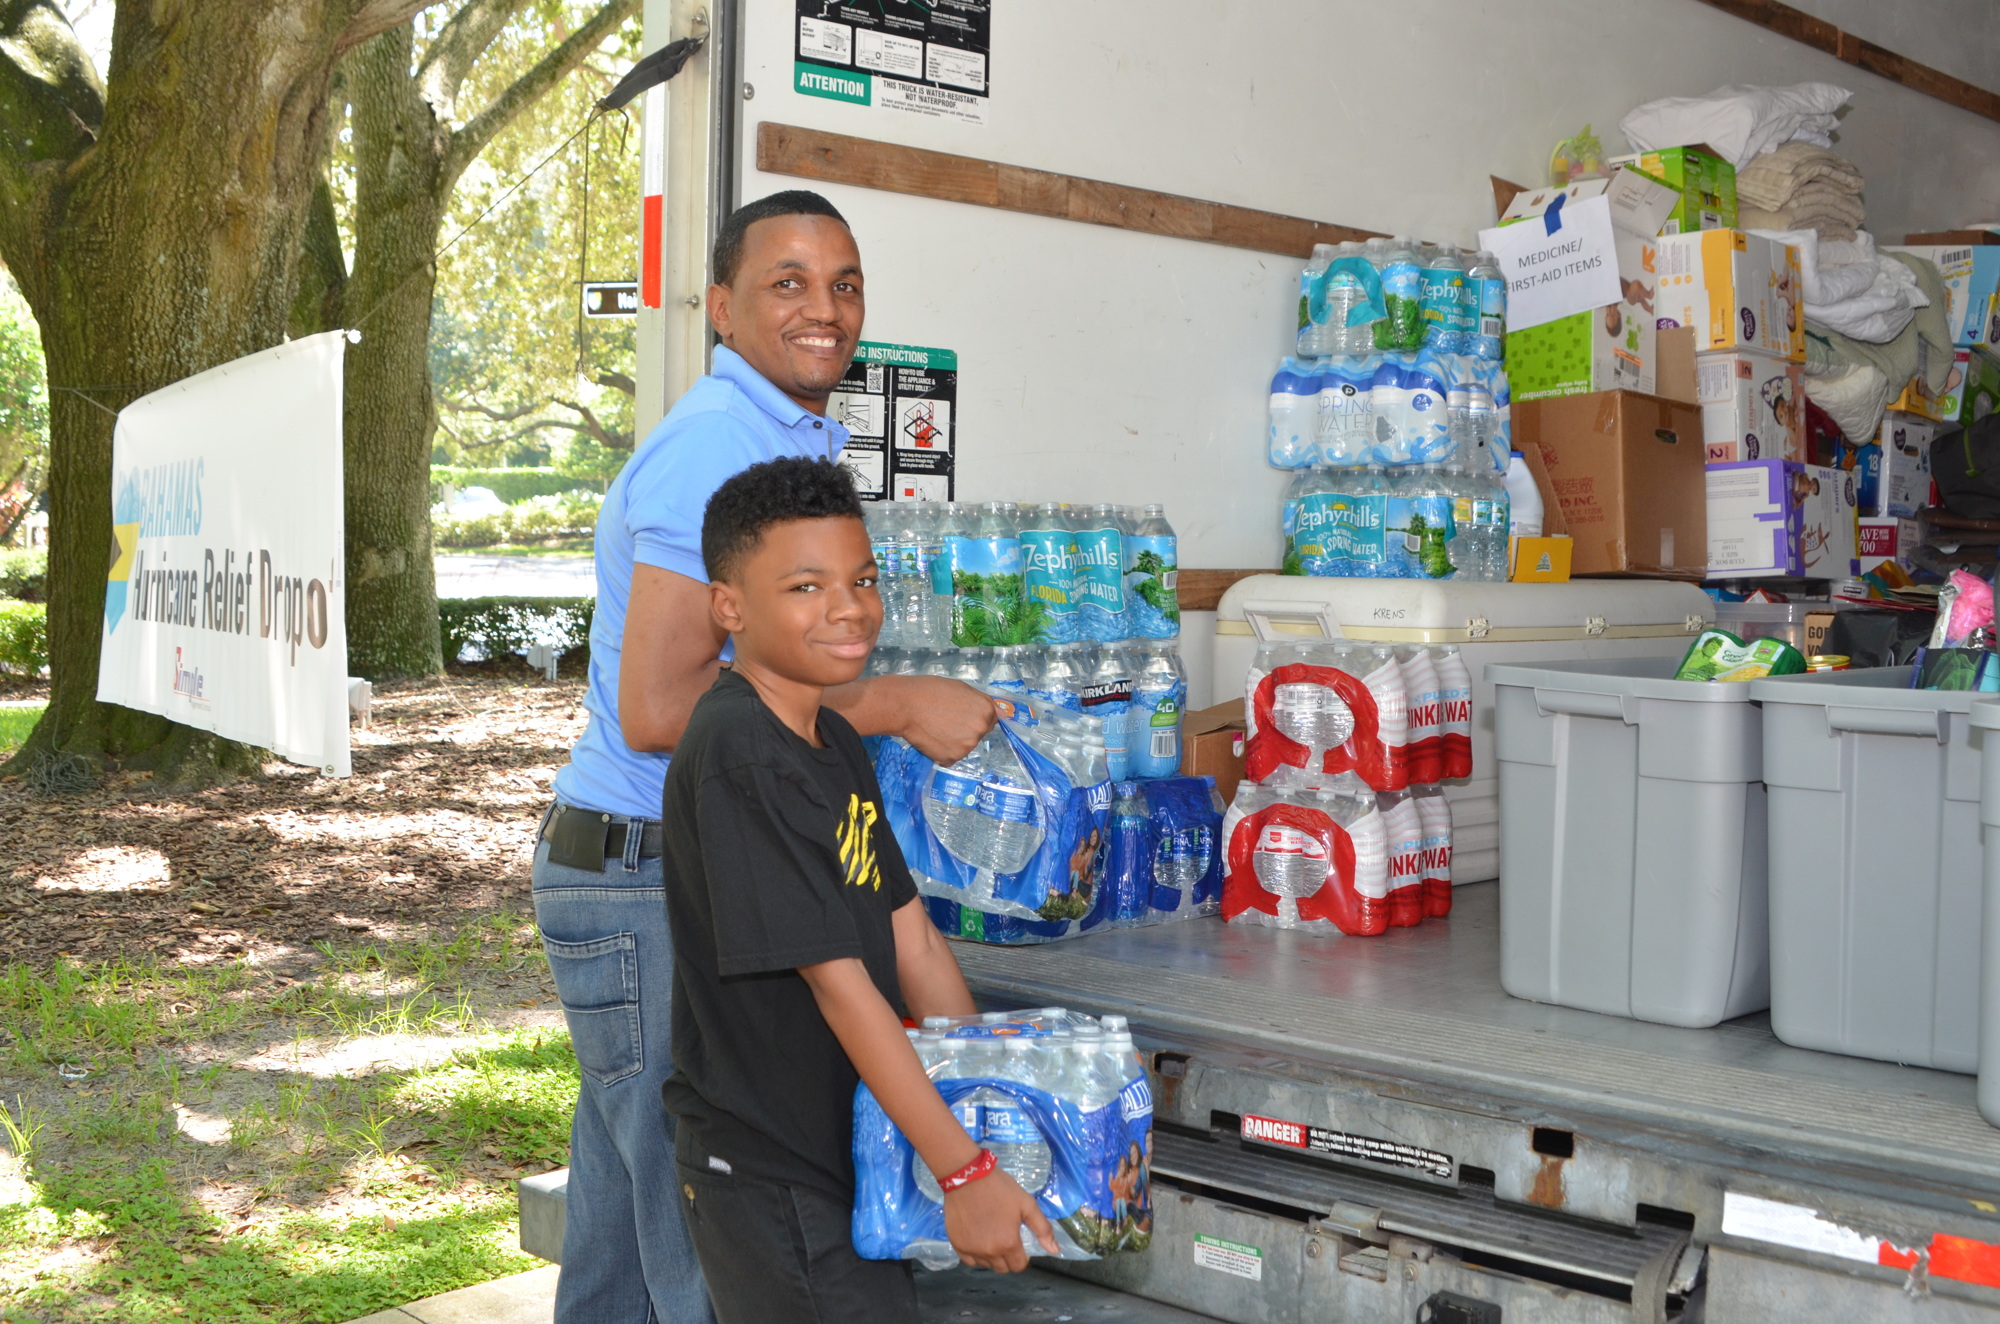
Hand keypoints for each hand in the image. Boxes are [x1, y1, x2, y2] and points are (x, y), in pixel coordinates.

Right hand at [889, 675, 995, 764]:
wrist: (907, 705)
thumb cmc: (931, 691)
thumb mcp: (962, 688)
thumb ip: (982, 701)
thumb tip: (1002, 714)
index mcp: (986, 710)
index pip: (991, 720)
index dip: (974, 717)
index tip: (961, 715)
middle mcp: (980, 729)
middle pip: (978, 734)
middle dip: (965, 729)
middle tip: (945, 720)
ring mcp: (967, 746)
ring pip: (964, 746)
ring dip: (954, 742)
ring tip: (936, 729)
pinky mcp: (952, 758)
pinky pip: (950, 758)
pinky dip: (942, 752)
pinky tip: (932, 739)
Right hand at [942, 1167, 1057, 1272]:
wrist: (967, 1176)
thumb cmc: (1000, 1188)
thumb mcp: (1026, 1204)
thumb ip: (1042, 1229)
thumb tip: (1054, 1250)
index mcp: (1009, 1243)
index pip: (1019, 1266)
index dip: (1022, 1256)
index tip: (1018, 1241)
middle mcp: (990, 1252)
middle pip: (1003, 1268)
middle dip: (1008, 1257)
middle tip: (1005, 1237)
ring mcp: (972, 1250)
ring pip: (986, 1265)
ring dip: (991, 1256)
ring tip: (991, 1235)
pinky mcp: (957, 1244)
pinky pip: (969, 1260)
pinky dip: (975, 1255)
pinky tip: (977, 1239)